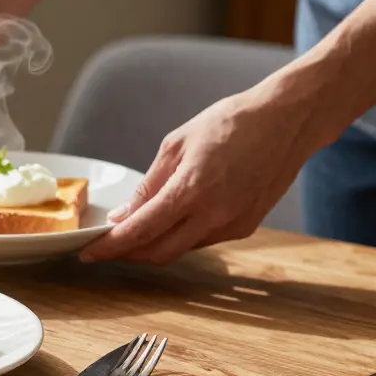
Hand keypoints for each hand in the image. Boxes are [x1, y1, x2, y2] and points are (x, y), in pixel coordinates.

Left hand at [79, 88, 319, 264]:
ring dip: (153, 246)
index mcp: (191, 190)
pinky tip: (171, 222)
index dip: (109, 247)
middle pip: (158, 252)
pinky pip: (203, 241)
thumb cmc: (230, 123)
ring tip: (132, 232)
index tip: (88, 252)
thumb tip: (122, 216)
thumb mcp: (176, 145)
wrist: (288, 120)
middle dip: (127, 254)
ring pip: (181, 250)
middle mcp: (214, 215)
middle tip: (105, 247)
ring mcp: (234, 225)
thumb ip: (148, 186)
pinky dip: (180, 237)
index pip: (140, 231)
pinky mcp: (247, 226)